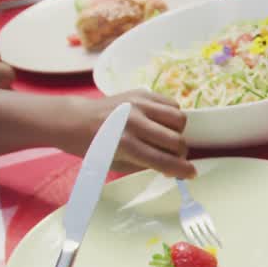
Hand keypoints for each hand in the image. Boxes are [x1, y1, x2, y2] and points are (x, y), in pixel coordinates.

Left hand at [58, 91, 196, 178]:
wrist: (75, 120)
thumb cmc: (96, 148)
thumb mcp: (119, 164)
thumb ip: (148, 165)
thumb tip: (174, 167)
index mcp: (126, 145)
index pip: (164, 161)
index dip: (183, 170)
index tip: (191, 174)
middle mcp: (134, 122)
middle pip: (177, 141)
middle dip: (181, 153)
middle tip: (174, 157)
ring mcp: (139, 104)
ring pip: (179, 119)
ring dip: (178, 132)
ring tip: (166, 136)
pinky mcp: (142, 92)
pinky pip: (172, 104)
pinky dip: (172, 116)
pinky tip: (161, 122)